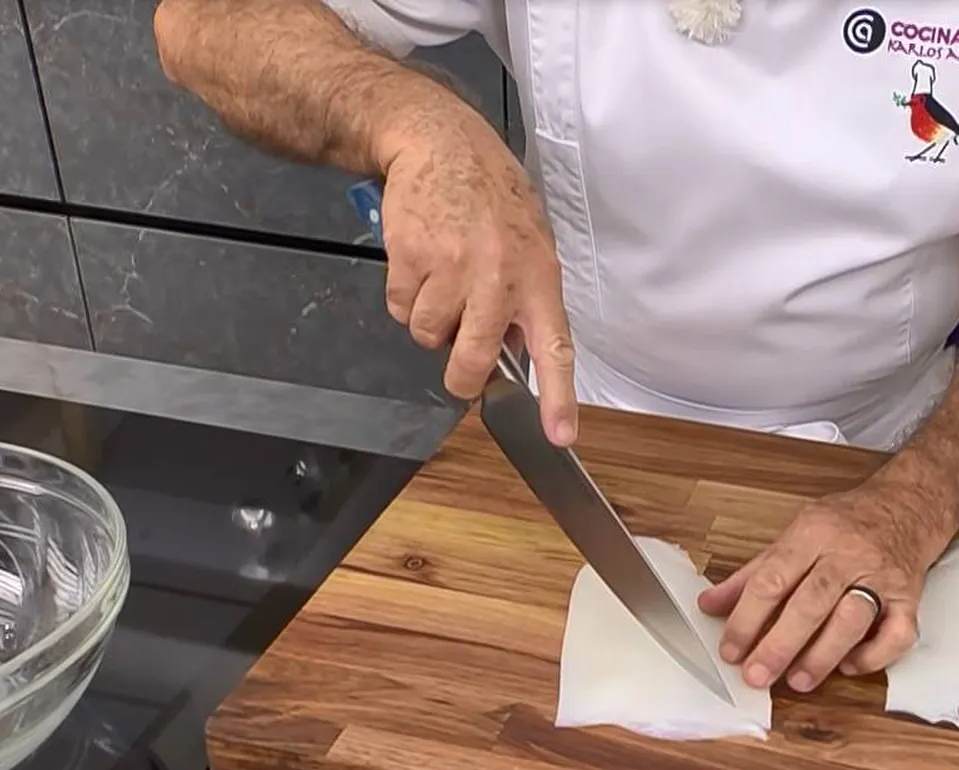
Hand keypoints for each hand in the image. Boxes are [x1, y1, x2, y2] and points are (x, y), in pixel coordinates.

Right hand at [376, 106, 576, 443]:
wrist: (441, 145)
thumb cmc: (491, 195)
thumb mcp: (530, 243)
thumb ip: (527, 298)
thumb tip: (520, 348)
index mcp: (539, 277)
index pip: (555, 348)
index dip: (558, 397)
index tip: (559, 435)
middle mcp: (498, 278)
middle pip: (472, 358)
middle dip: (461, 377)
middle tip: (460, 368)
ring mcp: (452, 270)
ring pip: (427, 335)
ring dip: (429, 320)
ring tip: (442, 278)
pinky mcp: (411, 261)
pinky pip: (399, 308)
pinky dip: (404, 295)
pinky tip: (420, 262)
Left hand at [697, 480, 953, 691]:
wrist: (909, 505)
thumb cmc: (846, 522)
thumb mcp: (795, 534)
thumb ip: (753, 573)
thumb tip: (710, 605)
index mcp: (814, 532)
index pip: (773, 579)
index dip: (747, 618)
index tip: (731, 650)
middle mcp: (848, 553)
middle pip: (810, 603)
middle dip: (779, 645)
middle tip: (756, 676)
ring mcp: (883, 575)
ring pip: (852, 620)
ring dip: (822, 655)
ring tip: (797, 681)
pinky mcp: (910, 597)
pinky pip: (898, 633)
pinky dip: (873, 656)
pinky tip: (849, 666)